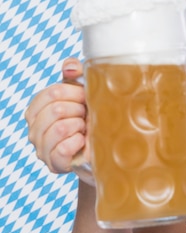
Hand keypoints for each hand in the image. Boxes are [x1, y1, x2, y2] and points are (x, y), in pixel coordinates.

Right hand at [25, 58, 88, 173]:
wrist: (103, 150)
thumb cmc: (91, 118)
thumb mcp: (85, 92)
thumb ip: (76, 74)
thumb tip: (69, 67)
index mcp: (36, 109)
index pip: (52, 93)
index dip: (75, 93)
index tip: (87, 98)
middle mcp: (33, 129)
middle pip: (56, 110)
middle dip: (79, 111)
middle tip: (87, 116)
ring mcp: (41, 148)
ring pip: (60, 128)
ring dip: (79, 126)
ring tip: (84, 129)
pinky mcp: (54, 164)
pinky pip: (62, 149)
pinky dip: (77, 142)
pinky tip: (83, 141)